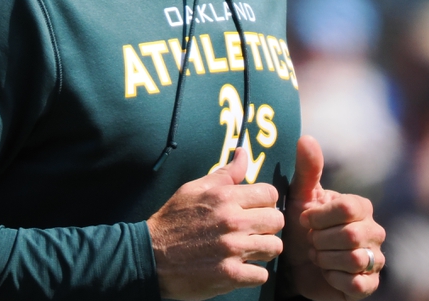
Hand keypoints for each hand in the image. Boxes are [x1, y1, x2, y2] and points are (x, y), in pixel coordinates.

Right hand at [147, 146, 285, 300]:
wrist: (150, 256)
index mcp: (224, 197)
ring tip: (248, 250)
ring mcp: (232, 249)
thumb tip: (243, 153)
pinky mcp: (230, 275)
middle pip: (277, 220)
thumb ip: (225, 174)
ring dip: (263, 250)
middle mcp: (232, 221)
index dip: (266, 201)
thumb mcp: (194, 189)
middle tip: (254, 230)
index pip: (270, 194)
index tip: (256, 209)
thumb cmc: (172, 220)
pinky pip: (262, 274)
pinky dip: (253, 273)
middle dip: (268, 225)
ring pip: (274, 247)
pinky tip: (240, 268)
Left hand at [280, 136, 384, 300]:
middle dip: (321, 240)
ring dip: (326, 259)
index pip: (347, 208)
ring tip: (317, 256)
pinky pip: (357, 283)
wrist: (296, 264)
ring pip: (355, 259)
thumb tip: (306, 138)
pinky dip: (334, 278)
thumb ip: (307, 169)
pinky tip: (327, 273)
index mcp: (360, 207)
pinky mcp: (369, 285)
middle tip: (311, 241)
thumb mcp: (300, 196)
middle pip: (351, 235)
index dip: (319, 217)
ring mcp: (375, 259)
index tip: (306, 220)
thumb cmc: (300, 226)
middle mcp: (374, 231)